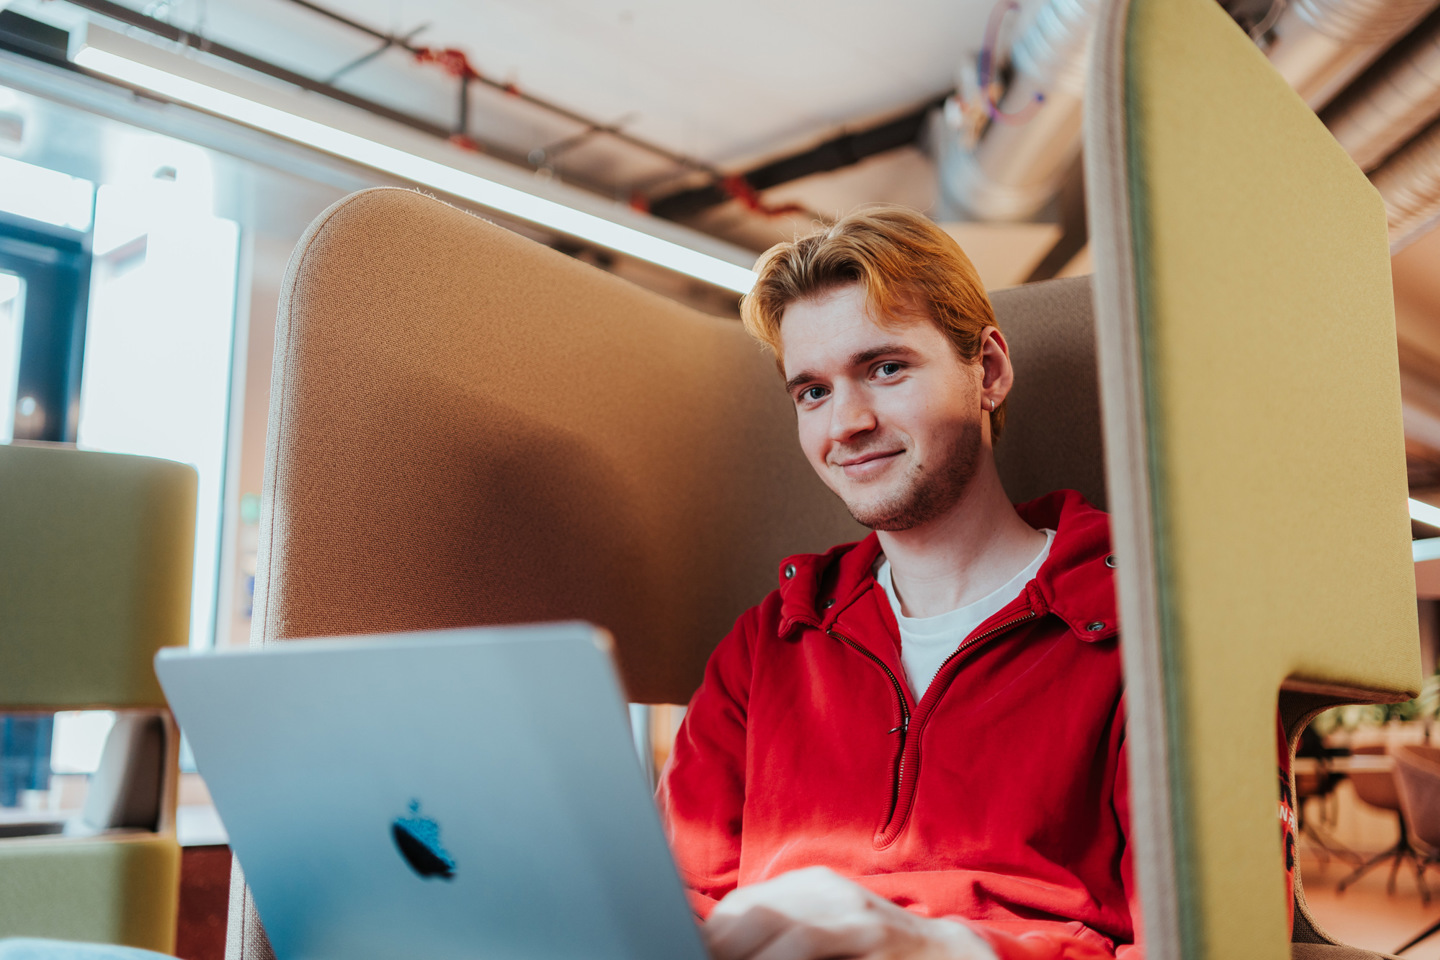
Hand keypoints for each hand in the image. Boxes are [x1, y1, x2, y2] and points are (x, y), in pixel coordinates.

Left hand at [704, 866, 997, 959]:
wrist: (947, 954)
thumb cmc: (876, 956)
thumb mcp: (823, 937)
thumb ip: (778, 939)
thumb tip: (716, 946)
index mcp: (805, 887)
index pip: (739, 907)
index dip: (710, 936)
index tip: (687, 950)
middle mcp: (823, 889)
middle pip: (748, 912)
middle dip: (719, 945)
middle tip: (693, 959)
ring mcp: (848, 907)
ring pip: (773, 926)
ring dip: (740, 952)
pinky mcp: (869, 930)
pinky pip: (807, 941)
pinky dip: (777, 958)